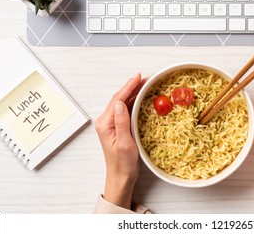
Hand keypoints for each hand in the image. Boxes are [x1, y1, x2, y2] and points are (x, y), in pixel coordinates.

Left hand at [95, 73, 144, 208]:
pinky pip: (126, 110)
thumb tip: (121, 103)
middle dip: (133, 86)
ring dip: (134, 93)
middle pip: (120, 98)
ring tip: (146, 84)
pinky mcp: (118, 127)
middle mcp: (106, 121)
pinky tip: (141, 97)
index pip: (118, 100)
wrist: (121, 177)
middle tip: (147, 78)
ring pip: (123, 103)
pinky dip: (134, 101)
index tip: (139, 77)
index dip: (129, 86)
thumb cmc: (123, 164)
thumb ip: (121, 123)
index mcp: (106, 124)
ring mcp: (112, 124)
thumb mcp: (124, 144)